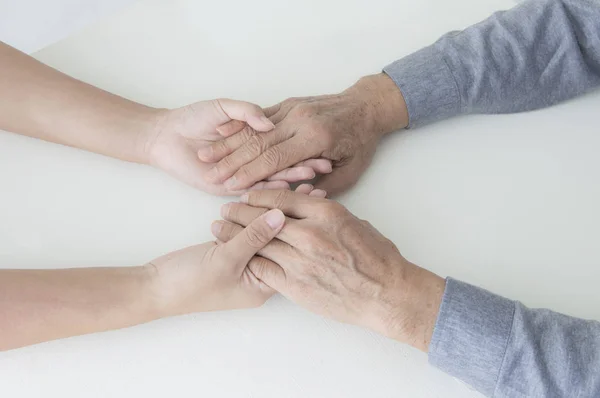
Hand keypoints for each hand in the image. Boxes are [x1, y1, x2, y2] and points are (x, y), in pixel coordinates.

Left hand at [145, 99, 332, 194]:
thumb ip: (247, 112)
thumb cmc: (193, 118)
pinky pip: (253, 191)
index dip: (303, 144)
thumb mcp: (224, 108)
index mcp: (255, 138)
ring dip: (293, 178)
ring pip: (273, 178)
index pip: (284, 143)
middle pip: (284, 162)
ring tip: (313, 178)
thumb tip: (270, 123)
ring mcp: (244, 175)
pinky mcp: (230, 189)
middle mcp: (253, 158)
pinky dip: (270, 191)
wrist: (167, 136)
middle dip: (305, 164)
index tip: (324, 144)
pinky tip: (287, 189)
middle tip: (327, 165)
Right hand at [145, 184, 324, 315]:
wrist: (154, 288)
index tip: (319, 197)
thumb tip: (282, 214)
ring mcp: (246, 261)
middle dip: (297, 214)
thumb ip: (254, 236)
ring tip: (301, 183)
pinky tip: (270, 191)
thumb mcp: (225, 260)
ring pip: (267, 232)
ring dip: (279, 209)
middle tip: (315, 186)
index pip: (292, 251)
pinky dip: (259, 212)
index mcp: (264, 284)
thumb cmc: (188, 283)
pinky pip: (251, 229)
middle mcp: (260, 273)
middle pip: (284, 240)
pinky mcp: (232, 250)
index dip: (305, 223)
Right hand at [198, 74, 407, 194]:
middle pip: (257, 143)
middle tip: (208, 175)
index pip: (273, 159)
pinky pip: (258, 115)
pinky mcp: (288, 103)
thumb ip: (322, 187)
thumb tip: (295, 203)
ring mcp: (293, 108)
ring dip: (228, 143)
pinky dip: (238, 126)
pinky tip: (219, 134)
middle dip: (230, 161)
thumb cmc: (361, 142)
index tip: (228, 186)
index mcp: (315, 137)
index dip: (248, 174)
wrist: (367, 105)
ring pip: (253, 129)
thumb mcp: (350, 171)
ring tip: (205, 156)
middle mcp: (300, 119)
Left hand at [211, 190, 444, 350]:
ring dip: (236, 235)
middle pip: (264, 218)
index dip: (260, 196)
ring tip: (220, 230)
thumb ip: (329, 215)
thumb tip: (312, 209)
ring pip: (259, 243)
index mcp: (326, 213)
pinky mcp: (296, 285)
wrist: (388, 295)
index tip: (248, 195)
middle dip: (240, 212)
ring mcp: (301, 260)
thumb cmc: (380, 260)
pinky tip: (236, 257)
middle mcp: (310, 234)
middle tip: (225, 209)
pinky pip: (263, 269)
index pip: (282, 198)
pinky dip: (248, 261)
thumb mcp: (357, 224)